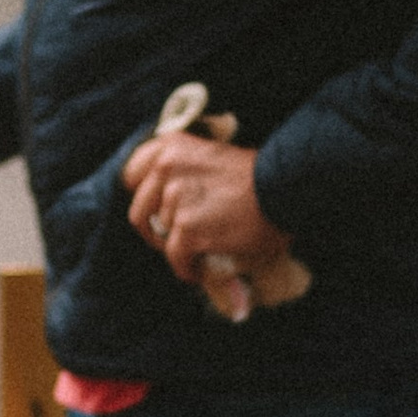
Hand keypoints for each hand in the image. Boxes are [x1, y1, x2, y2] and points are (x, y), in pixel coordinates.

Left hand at [120, 132, 291, 300]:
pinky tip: (198, 270)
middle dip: (154, 229)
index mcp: (171, 146)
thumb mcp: (211, 157)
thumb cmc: (257, 177)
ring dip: (176, 248)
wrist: (284, 188)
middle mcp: (167, 167)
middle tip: (172, 239)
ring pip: (161, 236)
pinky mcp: (188, 228)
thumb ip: (182, 171)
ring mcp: (176, 198)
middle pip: (140, 210)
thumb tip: (161, 200)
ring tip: (196, 253)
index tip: (154, 209)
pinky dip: (186, 268)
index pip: (133, 173)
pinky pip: (176, 257)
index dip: (143, 196)